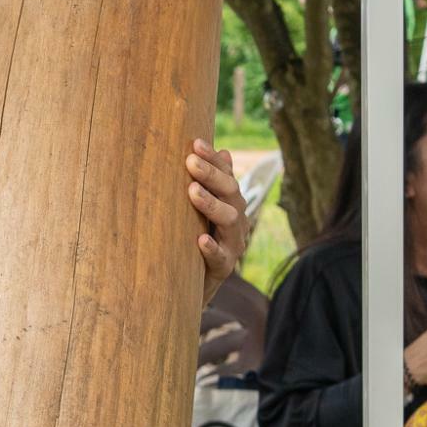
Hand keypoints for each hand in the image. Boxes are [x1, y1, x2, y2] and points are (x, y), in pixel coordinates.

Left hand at [186, 140, 247, 302]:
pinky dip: (211, 248)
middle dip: (211, 176)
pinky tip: (201, 239)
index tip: (195, 143)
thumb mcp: (202, 210)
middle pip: (230, 193)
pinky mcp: (224, 268)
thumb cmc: (195, 238)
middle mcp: (236, 220)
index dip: (213, 159)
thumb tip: (223, 151)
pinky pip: (220, 257)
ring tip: (192, 192)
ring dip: (210, 205)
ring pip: (228, 221)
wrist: (193, 283)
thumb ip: (210, 184)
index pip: (226, 175)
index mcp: (231, 202)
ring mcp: (233, 244)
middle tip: (190, 162)